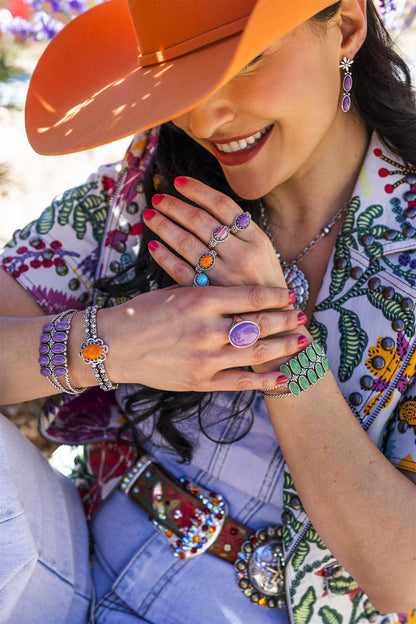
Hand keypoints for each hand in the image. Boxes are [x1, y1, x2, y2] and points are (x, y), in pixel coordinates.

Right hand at [99, 284, 303, 391]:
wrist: (114, 345)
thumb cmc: (144, 313)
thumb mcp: (177, 291)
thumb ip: (210, 293)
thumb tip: (243, 292)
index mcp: (201, 300)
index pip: (251, 297)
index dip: (276, 296)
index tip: (290, 294)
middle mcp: (207, 329)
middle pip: (260, 324)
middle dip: (287, 320)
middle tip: (304, 316)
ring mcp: (206, 358)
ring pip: (256, 352)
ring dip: (284, 347)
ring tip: (302, 341)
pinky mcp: (200, 381)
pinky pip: (241, 382)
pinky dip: (265, 381)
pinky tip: (284, 377)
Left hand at [143, 176, 286, 287]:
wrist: (274, 318)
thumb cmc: (263, 280)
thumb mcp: (264, 251)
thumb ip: (239, 230)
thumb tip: (206, 203)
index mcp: (257, 238)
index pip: (222, 205)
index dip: (198, 190)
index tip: (178, 181)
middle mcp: (241, 255)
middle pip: (200, 222)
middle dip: (174, 206)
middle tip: (157, 197)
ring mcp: (224, 276)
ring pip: (187, 243)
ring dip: (164, 226)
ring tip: (149, 215)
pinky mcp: (210, 294)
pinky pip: (181, 271)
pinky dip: (164, 256)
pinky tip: (154, 245)